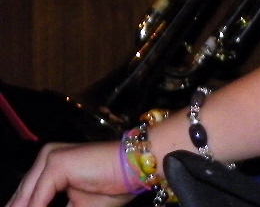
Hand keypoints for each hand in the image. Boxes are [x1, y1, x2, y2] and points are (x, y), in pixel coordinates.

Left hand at [7, 141, 131, 206]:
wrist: (136, 167)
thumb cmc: (114, 186)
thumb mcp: (76, 206)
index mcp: (51, 165)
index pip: (26, 196)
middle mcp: (47, 157)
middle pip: (23, 196)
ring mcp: (50, 158)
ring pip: (26, 198)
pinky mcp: (56, 163)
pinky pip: (37, 198)